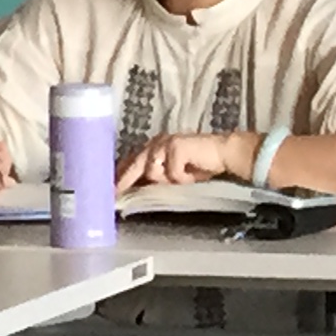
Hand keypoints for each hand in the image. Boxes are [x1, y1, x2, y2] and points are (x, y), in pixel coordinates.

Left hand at [117, 132, 247, 191]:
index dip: (121, 174)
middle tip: (114, 193)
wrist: (224, 153)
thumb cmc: (199, 164)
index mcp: (153, 146)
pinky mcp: (176, 147)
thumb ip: (156, 175)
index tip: (111, 188)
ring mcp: (165, 143)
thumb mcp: (172, 172)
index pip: (131, 160)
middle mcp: (156, 142)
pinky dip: (183, 178)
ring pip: (154, 172)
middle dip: (125, 179)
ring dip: (169, 179)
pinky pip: (172, 173)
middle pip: (135, 163)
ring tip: (185, 178)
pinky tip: (193, 173)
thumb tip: (137, 188)